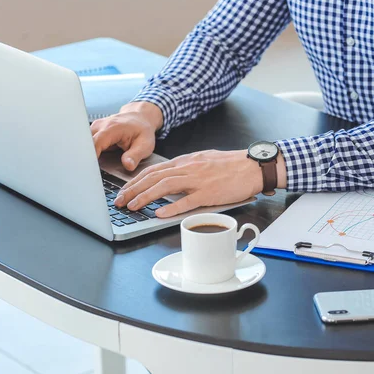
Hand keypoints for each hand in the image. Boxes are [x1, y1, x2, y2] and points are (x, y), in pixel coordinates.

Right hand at [91, 102, 162, 170]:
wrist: (141, 118)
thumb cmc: (143, 130)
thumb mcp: (145, 145)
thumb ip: (135, 156)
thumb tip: (128, 165)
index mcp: (113, 128)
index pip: (95, 143)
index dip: (92, 156)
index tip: (92, 168)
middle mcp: (101, 126)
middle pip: (86, 143)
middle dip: (87, 157)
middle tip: (92, 170)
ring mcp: (96, 127)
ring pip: (85, 143)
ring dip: (88, 154)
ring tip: (94, 166)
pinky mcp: (95, 131)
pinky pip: (87, 143)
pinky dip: (90, 152)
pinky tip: (96, 159)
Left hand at [114, 149, 284, 217]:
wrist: (253, 167)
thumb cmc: (232, 165)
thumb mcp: (206, 160)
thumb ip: (188, 168)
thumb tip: (172, 176)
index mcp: (187, 161)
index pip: (155, 169)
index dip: (136, 180)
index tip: (125, 189)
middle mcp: (189, 168)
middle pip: (154, 177)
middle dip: (133, 189)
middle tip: (119, 200)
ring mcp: (199, 180)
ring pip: (165, 186)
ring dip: (145, 197)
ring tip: (133, 206)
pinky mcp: (210, 193)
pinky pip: (187, 200)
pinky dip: (172, 207)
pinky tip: (160, 213)